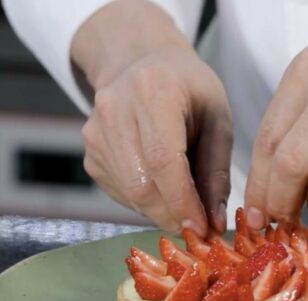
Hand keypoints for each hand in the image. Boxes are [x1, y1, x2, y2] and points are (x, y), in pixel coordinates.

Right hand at [72, 0, 231, 235]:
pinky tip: (164, 189)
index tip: (203, 228)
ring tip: (187, 207)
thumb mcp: (217, 119)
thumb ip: (216, 171)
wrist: (142, 64)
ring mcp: (95, 132)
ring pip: (129, 193)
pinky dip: (147, 202)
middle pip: (141, 184)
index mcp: (153, 91)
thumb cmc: (188, 90)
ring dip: (162, 212)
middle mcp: (114, 109)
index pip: (163, 160)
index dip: (182, 201)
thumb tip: (213, 222)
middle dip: (173, 215)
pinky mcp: (90, 152)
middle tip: (200, 229)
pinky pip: (120, 192)